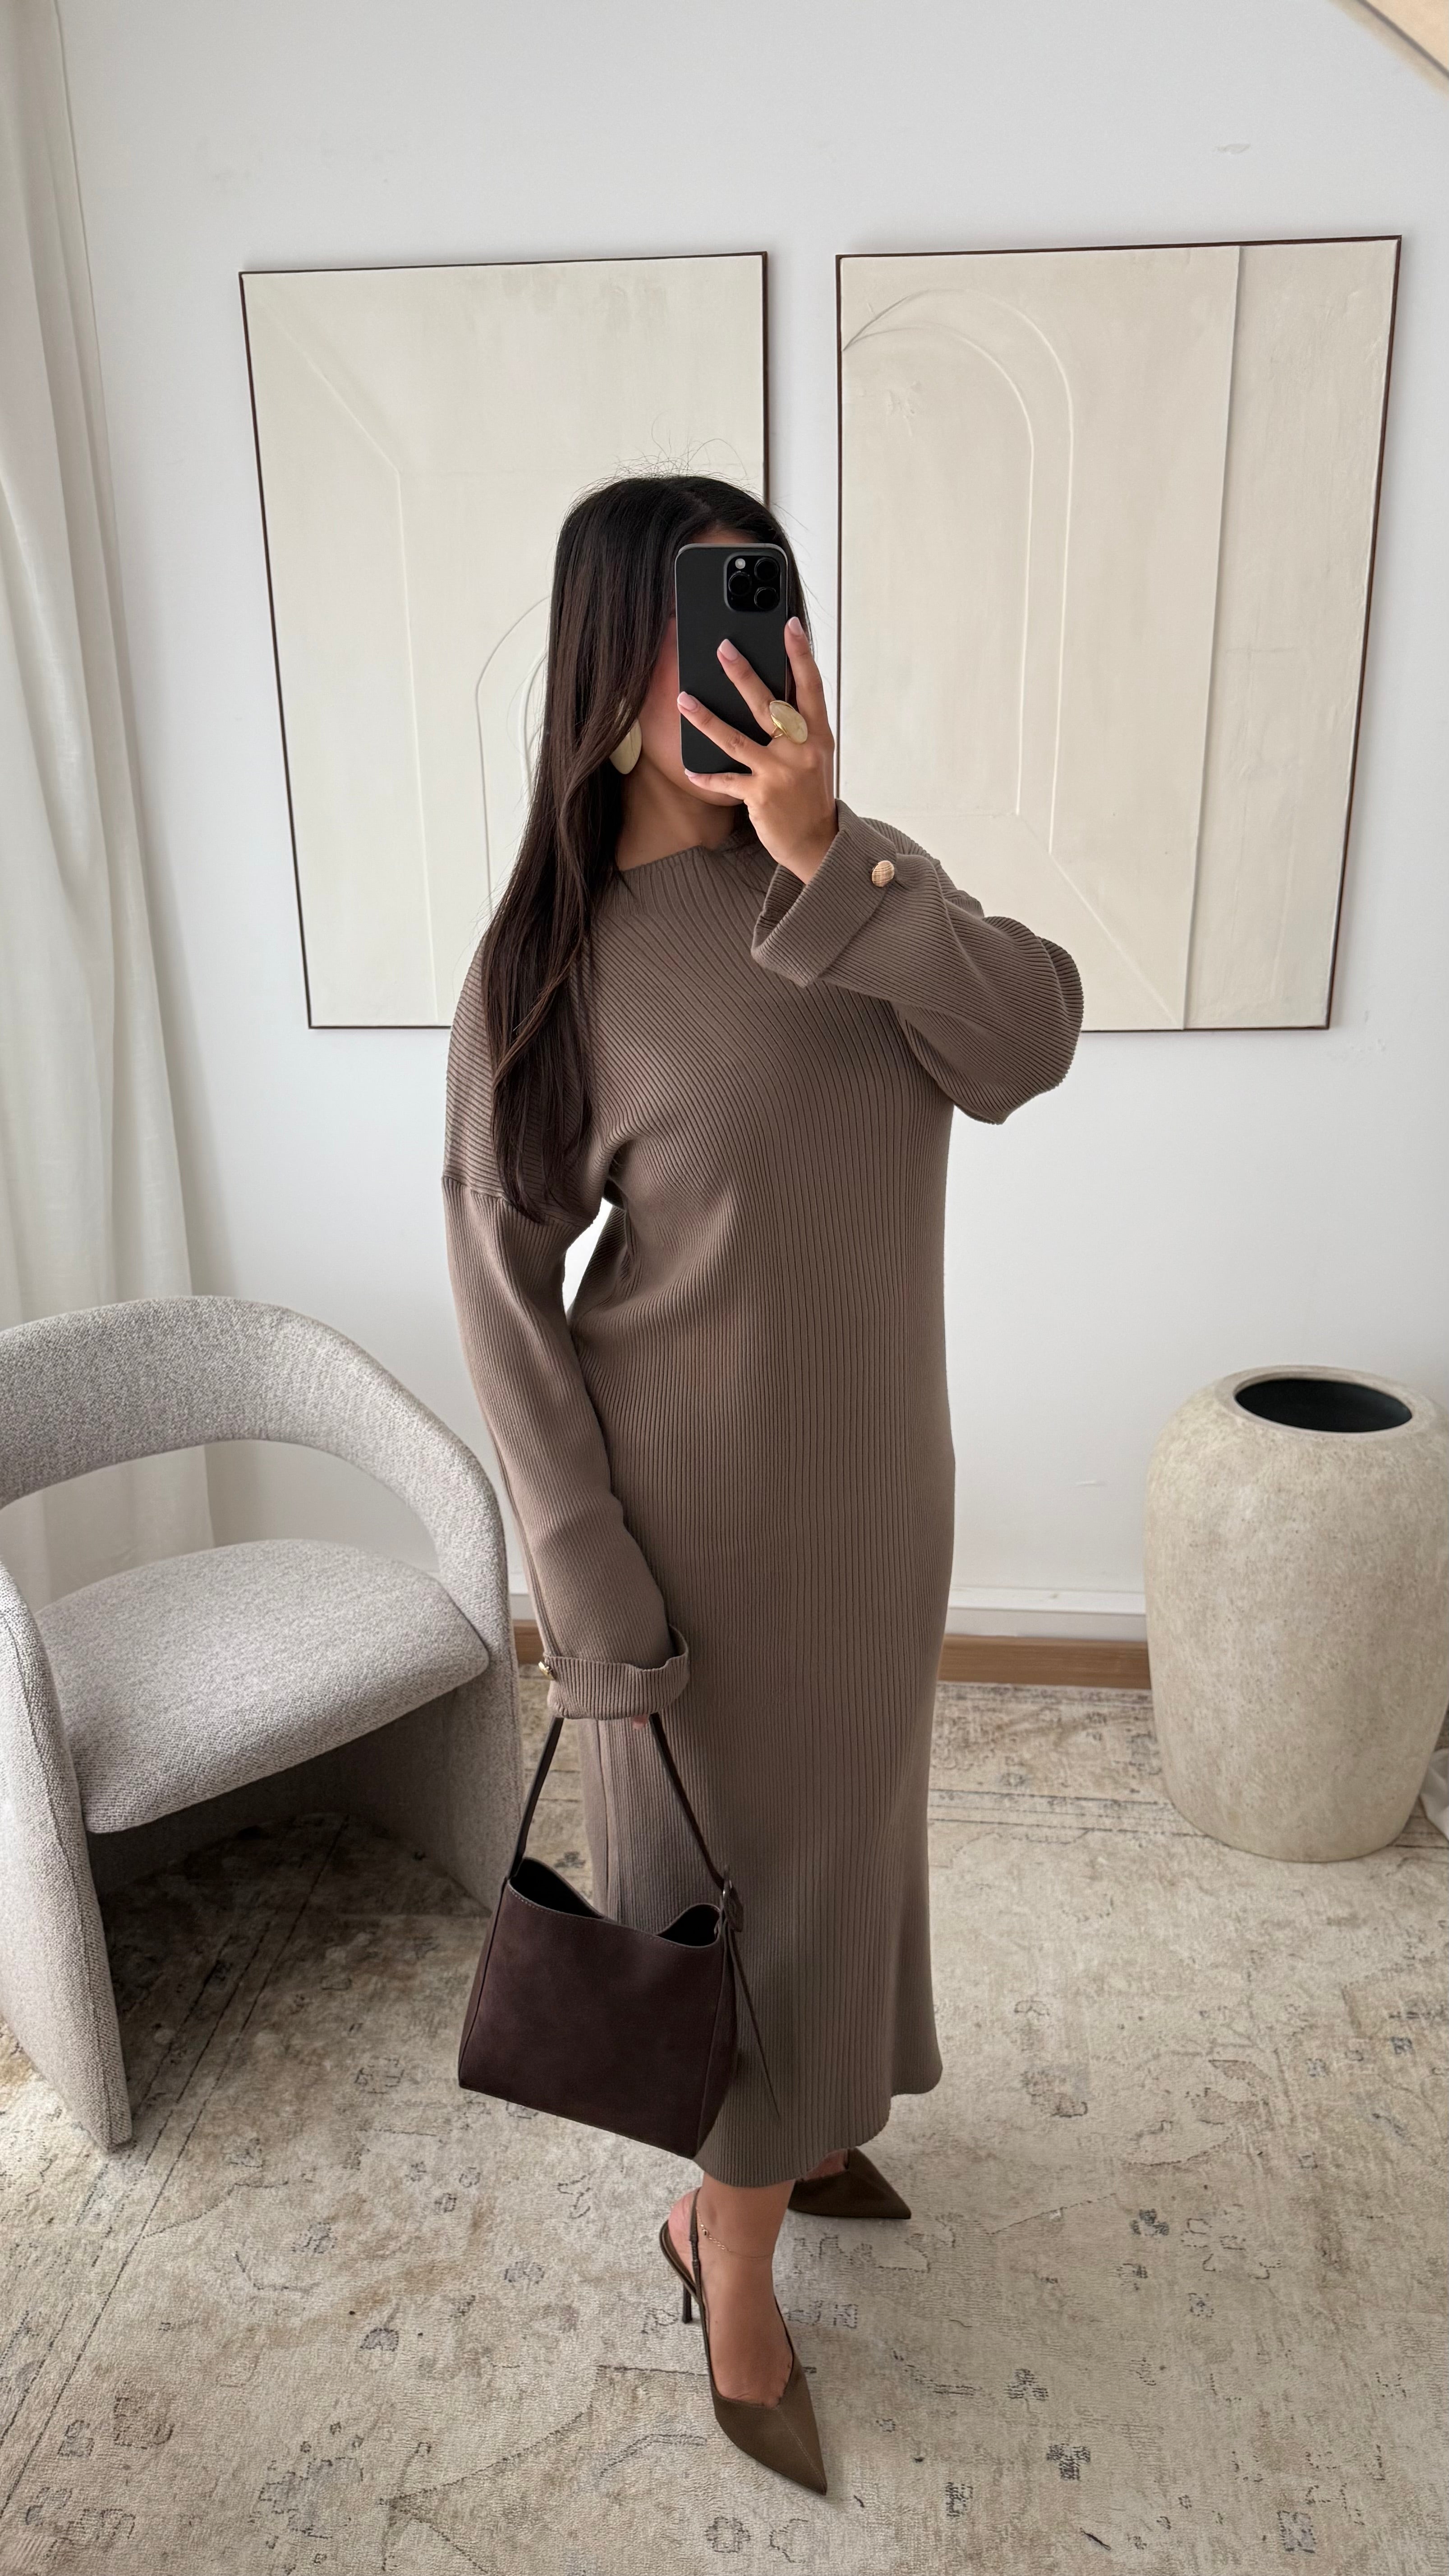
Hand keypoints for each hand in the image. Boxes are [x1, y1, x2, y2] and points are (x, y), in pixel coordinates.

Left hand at [678, 616, 837, 884]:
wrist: (817, 841)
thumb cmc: (810, 792)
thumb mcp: (814, 754)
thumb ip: (798, 725)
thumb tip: (773, 691)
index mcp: (817, 735)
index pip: (811, 686)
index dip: (801, 654)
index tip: (790, 625)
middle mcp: (800, 750)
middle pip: (768, 705)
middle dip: (743, 674)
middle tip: (723, 648)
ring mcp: (779, 773)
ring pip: (736, 739)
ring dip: (706, 718)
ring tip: (683, 699)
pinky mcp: (760, 795)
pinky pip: (726, 780)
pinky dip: (706, 776)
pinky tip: (689, 768)